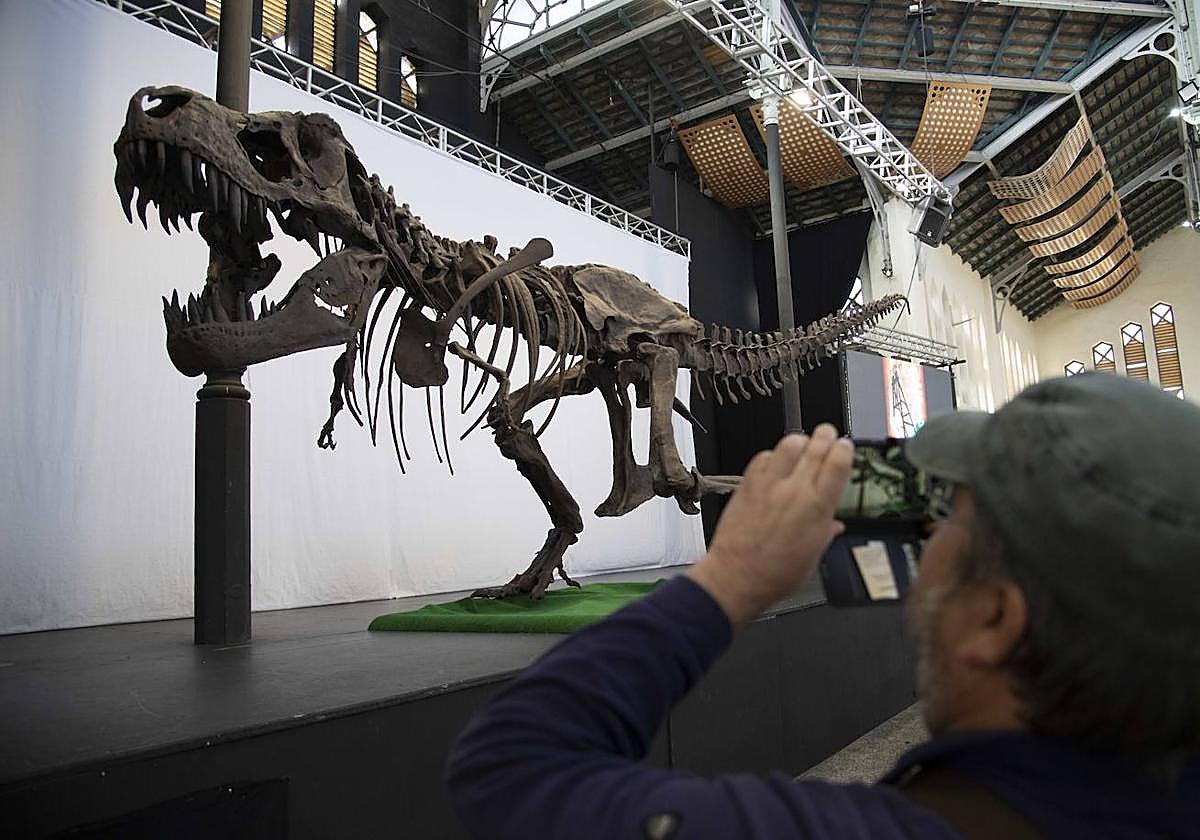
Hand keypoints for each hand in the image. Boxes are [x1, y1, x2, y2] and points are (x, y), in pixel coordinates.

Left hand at [686, 425, 852, 626]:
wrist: (736, 578)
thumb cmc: (774, 575)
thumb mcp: (812, 557)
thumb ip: (824, 533)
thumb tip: (833, 525)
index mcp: (817, 510)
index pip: (837, 465)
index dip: (844, 449)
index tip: (845, 445)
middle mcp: (795, 492)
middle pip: (816, 448)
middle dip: (825, 435)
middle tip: (827, 432)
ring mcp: (769, 486)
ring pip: (788, 445)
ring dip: (799, 440)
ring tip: (801, 443)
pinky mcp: (748, 485)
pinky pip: (762, 457)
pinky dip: (772, 455)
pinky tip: (774, 461)